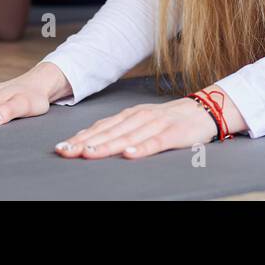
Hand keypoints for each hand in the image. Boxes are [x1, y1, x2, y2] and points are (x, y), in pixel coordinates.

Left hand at [52, 97, 223, 159]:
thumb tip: (90, 141)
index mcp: (129, 115)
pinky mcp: (172, 134)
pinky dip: (141, 148)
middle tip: (66, 152)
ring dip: (107, 146)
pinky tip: (129, 155)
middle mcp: (138, 118)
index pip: (100, 127)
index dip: (80, 138)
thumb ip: (119, 130)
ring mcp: (156, 124)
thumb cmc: (168, 120)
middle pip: (108, 132)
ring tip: (88, 154)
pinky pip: (155, 142)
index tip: (62, 147)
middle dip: (85, 143)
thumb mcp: (140, 122)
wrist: (202, 110)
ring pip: (127, 137)